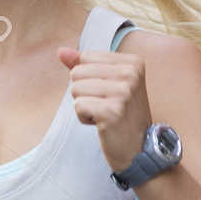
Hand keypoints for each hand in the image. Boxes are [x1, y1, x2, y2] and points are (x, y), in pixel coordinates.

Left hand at [59, 44, 152, 173]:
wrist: (139, 147)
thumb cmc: (121, 114)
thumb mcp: (107, 83)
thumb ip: (84, 65)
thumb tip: (61, 51)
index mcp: (132, 62)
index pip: (86, 57)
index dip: (89, 78)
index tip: (109, 93)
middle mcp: (131, 73)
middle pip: (77, 72)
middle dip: (84, 92)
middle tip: (106, 106)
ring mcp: (123, 92)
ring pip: (75, 89)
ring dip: (84, 106)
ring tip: (104, 114)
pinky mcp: (112, 111)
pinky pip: (78, 106)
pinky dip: (84, 118)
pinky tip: (101, 123)